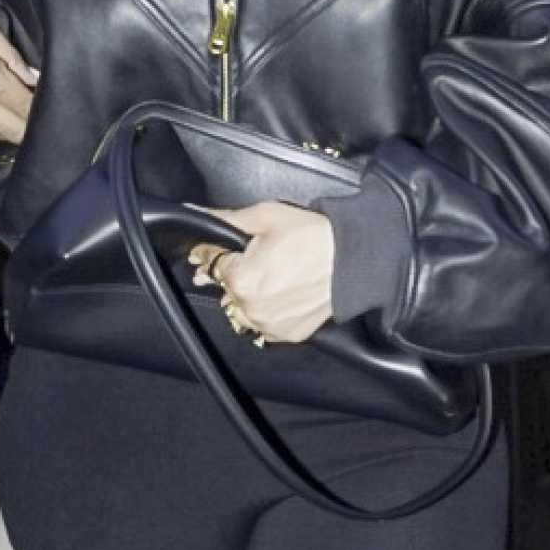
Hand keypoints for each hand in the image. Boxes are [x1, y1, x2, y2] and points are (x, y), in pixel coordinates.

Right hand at [0, 22, 38, 143]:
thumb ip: (12, 56)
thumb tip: (33, 78)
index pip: (28, 109)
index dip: (43, 113)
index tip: (54, 108)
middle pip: (17, 131)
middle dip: (32, 129)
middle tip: (44, 119)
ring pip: (2, 134)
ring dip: (18, 131)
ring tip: (28, 120)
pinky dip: (1, 128)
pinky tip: (9, 118)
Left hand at [188, 200, 334, 343]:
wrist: (353, 258)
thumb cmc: (312, 236)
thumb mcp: (266, 217)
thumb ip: (225, 219)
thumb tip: (196, 214)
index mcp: (240, 279)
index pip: (212, 266)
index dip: (217, 254)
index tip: (226, 250)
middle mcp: (251, 308)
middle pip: (226, 290)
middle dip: (235, 274)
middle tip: (260, 260)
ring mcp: (270, 326)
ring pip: (242, 311)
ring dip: (249, 297)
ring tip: (273, 278)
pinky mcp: (288, 335)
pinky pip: (265, 326)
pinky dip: (268, 313)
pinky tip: (283, 295)